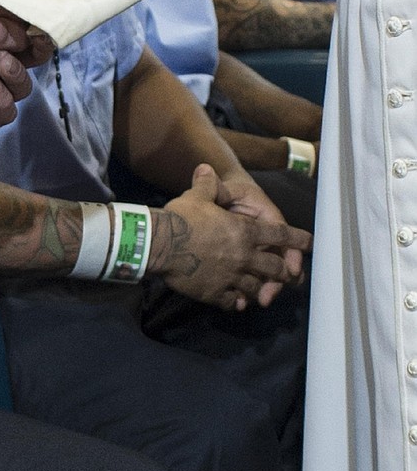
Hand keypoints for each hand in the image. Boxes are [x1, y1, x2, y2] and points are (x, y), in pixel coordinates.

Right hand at [150, 164, 312, 310]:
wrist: (159, 244)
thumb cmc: (180, 217)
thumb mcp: (196, 196)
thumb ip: (207, 185)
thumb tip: (205, 167)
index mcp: (244, 231)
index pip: (281, 235)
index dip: (298, 239)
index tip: (310, 244)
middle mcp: (244, 256)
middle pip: (275, 268)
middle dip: (283, 271)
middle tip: (287, 274)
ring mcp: (231, 277)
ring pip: (256, 287)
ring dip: (259, 288)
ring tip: (259, 291)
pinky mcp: (215, 293)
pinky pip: (232, 301)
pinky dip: (236, 302)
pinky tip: (235, 302)